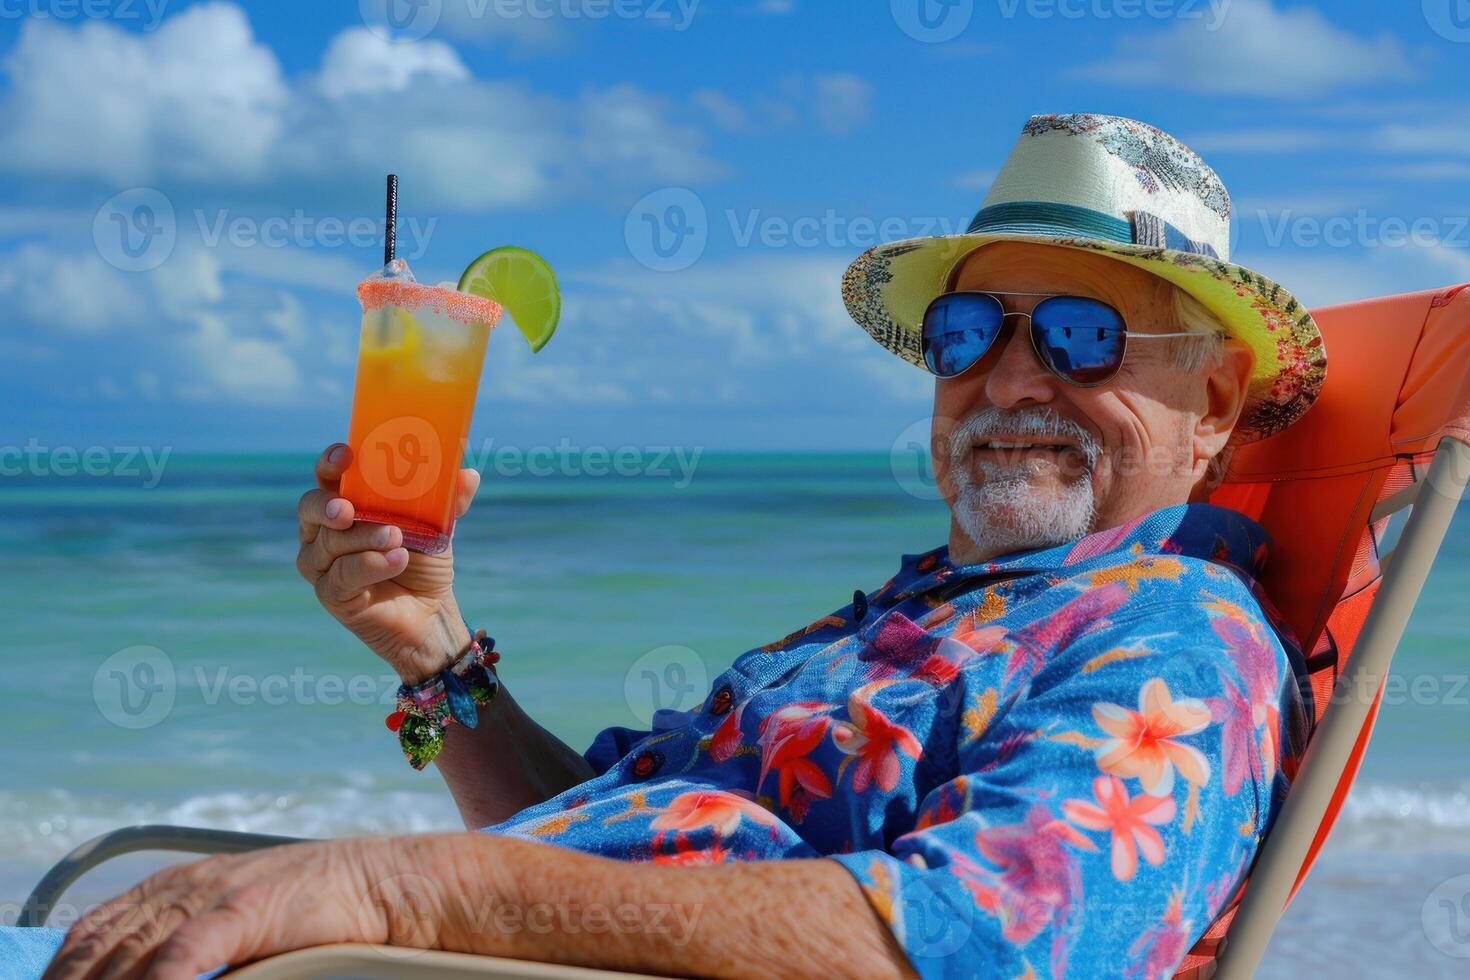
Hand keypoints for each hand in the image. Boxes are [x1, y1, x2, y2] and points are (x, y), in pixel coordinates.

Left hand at [41, 836, 470, 979]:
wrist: (381, 882)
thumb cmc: (319, 907)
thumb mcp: (242, 912)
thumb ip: (194, 936)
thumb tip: (158, 968)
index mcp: (180, 885)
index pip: (96, 928)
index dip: (63, 966)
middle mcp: (186, 887)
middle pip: (102, 946)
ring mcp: (213, 897)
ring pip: (131, 954)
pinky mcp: (242, 912)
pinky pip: (180, 955)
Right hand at [297, 443, 480, 682]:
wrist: (432, 611)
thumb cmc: (424, 559)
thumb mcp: (438, 525)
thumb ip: (449, 500)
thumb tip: (470, 474)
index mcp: (346, 505)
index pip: (328, 478)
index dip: (331, 464)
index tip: (347, 455)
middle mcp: (324, 532)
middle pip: (310, 508)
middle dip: (328, 505)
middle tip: (349, 509)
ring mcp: (323, 565)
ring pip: (328, 543)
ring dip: (363, 538)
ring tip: (397, 537)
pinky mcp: (332, 595)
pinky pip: (341, 576)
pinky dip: (369, 565)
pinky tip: (395, 559)